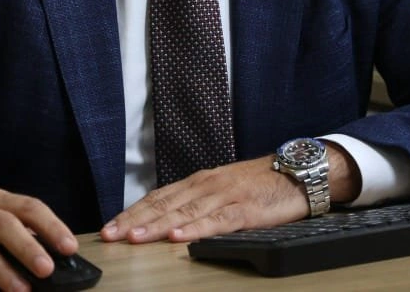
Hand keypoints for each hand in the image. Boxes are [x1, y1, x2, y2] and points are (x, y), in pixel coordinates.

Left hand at [101, 144, 358, 243]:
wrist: (298, 172)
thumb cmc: (261, 183)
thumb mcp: (223, 188)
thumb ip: (198, 201)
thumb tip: (168, 219)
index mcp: (200, 181)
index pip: (158, 197)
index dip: (133, 212)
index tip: (111, 226)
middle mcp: (207, 185)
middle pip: (164, 204)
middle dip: (134, 221)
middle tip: (110, 234)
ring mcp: (225, 196)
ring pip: (184, 212)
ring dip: (157, 226)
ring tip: (135, 238)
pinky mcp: (245, 209)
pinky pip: (216, 221)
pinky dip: (195, 229)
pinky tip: (179, 237)